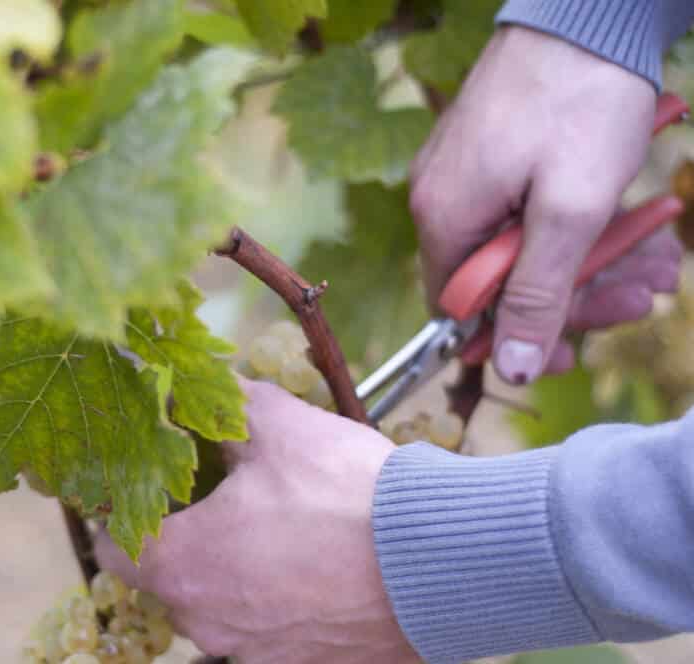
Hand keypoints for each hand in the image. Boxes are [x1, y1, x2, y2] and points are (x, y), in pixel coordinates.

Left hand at [95, 378, 418, 663]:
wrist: (440, 560)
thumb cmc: (347, 494)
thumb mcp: (279, 426)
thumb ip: (225, 402)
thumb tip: (198, 381)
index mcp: (183, 565)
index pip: (114, 549)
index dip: (123, 515)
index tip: (141, 493)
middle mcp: (207, 621)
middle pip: (170, 579)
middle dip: (186, 539)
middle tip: (215, 500)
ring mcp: (254, 653)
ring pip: (220, 607)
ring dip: (232, 573)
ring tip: (271, 532)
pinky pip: (268, 633)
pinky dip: (276, 602)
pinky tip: (309, 568)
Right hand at [410, 26, 679, 383]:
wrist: (587, 10)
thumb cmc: (581, 101)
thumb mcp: (570, 211)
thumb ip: (537, 293)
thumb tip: (510, 368)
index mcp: (445, 217)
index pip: (459, 310)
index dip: (513, 336)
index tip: (568, 351)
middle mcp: (441, 199)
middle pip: (498, 280)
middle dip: (575, 293)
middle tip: (643, 291)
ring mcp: (464, 173)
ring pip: (522, 245)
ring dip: (593, 259)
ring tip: (659, 257)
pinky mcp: (490, 155)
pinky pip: (527, 209)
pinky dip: (578, 222)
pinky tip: (632, 222)